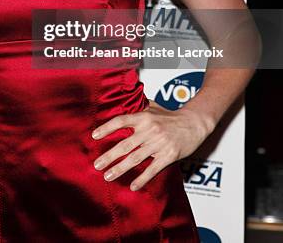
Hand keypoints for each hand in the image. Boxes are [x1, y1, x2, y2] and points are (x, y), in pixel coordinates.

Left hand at [91, 100, 211, 190]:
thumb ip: (137, 107)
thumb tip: (122, 101)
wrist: (194, 123)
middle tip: (97, 165)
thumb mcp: (153, 107)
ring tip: (108, 176)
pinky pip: (152, 169)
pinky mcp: (168, 155)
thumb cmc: (171, 115)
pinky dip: (142, 179)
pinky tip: (133, 186)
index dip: (106, 128)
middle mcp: (149, 130)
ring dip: (120, 169)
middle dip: (109, 156)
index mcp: (144, 117)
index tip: (94, 136)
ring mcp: (159, 143)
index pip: (121, 121)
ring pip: (135, 159)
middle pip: (124, 145)